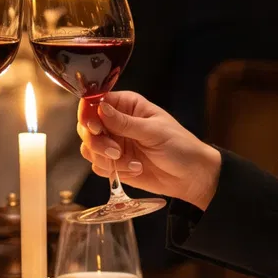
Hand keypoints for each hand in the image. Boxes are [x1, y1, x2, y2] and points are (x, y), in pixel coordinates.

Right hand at [78, 91, 221, 209]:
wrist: (192, 177)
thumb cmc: (180, 146)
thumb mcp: (154, 131)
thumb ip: (124, 122)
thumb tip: (100, 108)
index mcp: (127, 105)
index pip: (95, 101)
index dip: (88, 113)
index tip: (94, 127)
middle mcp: (116, 122)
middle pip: (86, 126)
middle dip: (97, 142)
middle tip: (116, 151)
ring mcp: (114, 143)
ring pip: (89, 148)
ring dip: (106, 159)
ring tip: (133, 163)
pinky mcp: (114, 163)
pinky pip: (98, 166)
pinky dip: (114, 171)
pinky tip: (135, 169)